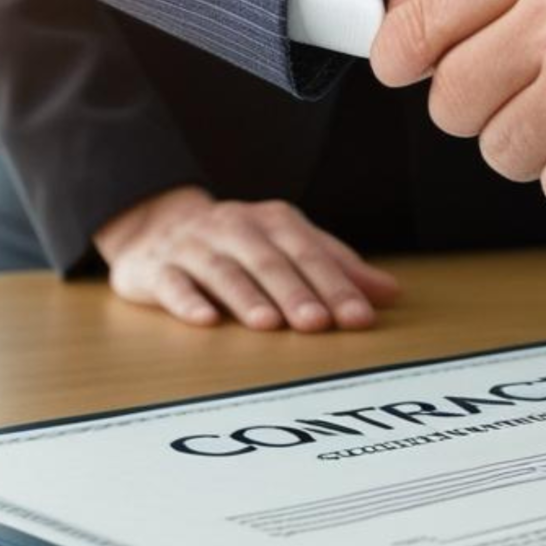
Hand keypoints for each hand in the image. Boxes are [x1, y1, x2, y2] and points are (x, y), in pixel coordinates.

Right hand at [93, 186, 400, 329]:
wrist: (156, 224)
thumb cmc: (238, 243)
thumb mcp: (289, 246)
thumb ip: (336, 268)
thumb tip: (390, 293)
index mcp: (272, 220)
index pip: (310, 253)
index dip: (336, 285)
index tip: (359, 318)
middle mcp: (234, 227)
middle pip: (269, 261)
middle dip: (296, 293)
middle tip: (318, 324)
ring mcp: (193, 246)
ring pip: (223, 271)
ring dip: (247, 297)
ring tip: (270, 324)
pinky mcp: (156, 268)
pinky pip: (172, 284)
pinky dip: (187, 302)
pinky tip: (205, 321)